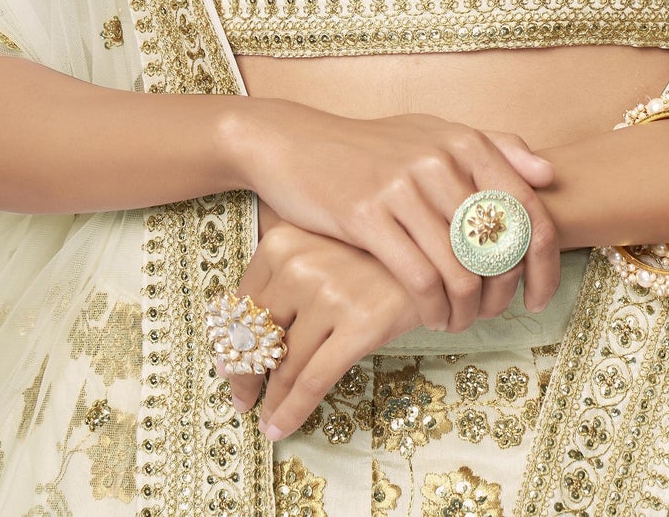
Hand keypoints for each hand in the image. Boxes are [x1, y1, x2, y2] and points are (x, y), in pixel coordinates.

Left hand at [221, 218, 428, 439]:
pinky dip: (291, 411)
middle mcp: (300, 263)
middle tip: (242, 398)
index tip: (229, 365)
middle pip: (257, 336)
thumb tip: (233, 330)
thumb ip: (282, 271)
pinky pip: (313, 380)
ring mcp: (330, 293)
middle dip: (244, 376)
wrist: (439, 251)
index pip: (242, 303)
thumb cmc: (372, 252)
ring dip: (269, 401)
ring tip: (264, 418)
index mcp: (283, 240)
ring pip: (284, 364)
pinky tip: (281, 428)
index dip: (231, 343)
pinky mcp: (360, 324)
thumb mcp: (321, 244)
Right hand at [227, 101, 559, 331]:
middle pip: (497, 247)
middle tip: (492, 314)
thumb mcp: (434, 134)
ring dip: (466, 311)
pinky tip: (432, 316)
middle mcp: (439, 159)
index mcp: (464, 141)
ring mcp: (402, 186)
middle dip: (502, 294)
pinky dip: (434, 309)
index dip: (544, 262)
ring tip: (458, 321)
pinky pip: (418, 278)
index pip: (528, 209)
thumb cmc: (374, 149)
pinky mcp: (366, 215)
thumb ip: (495, 148)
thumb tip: (548, 174)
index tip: (538, 295)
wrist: (299, 144)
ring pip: (460, 270)